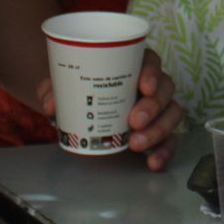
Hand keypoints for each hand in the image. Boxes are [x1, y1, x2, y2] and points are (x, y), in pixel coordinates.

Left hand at [38, 49, 183, 171]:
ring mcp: (157, 109)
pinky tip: (152, 162)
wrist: (77, 109)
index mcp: (132, 64)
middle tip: (133, 121)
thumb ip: (52, 89)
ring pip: (173, 113)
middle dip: (153, 106)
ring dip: (159, 129)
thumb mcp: (60, 85)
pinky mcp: (157, 132)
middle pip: (166, 88)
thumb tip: (51, 103)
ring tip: (135, 144)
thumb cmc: (76, 89)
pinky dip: (165, 151)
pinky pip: (171, 140)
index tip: (143, 86)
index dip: (152, 72)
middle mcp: (150, 84)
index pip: (151, 60)